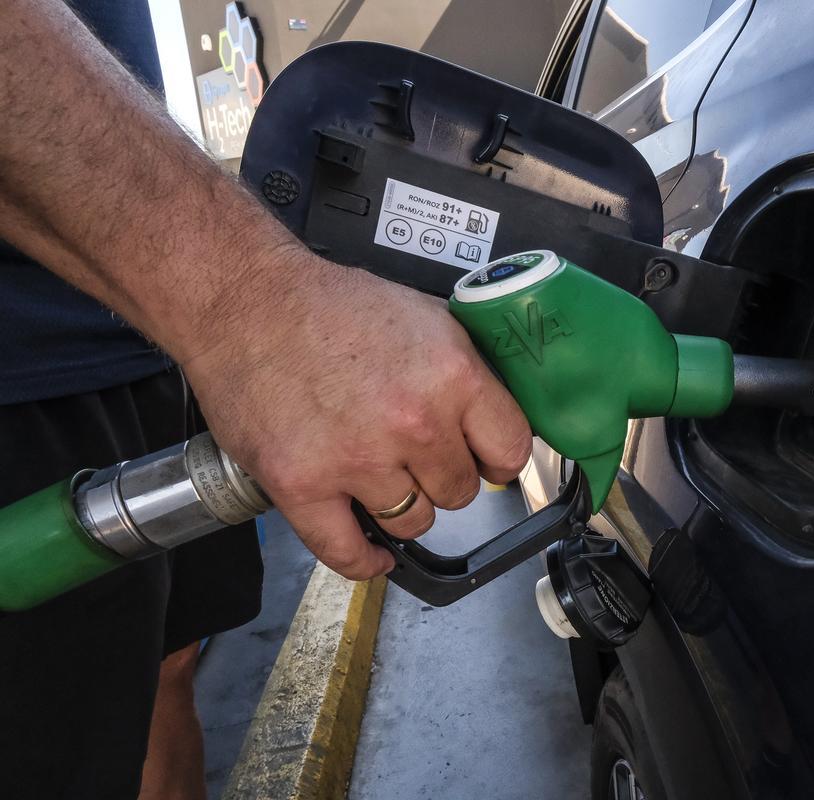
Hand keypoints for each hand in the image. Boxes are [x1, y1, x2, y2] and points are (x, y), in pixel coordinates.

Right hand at [183, 249, 531, 579]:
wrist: (246, 300)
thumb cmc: (327, 304)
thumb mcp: (425, 317)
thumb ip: (467, 371)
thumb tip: (498, 414)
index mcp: (451, 375)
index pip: (509, 450)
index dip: (496, 458)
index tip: (485, 460)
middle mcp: (412, 422)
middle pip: (460, 492)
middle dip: (442, 476)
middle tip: (415, 454)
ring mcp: (358, 459)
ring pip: (413, 522)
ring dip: (402, 508)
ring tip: (380, 477)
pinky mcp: (303, 485)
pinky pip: (348, 552)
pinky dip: (365, 560)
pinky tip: (375, 554)